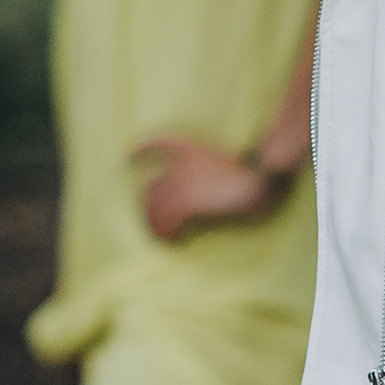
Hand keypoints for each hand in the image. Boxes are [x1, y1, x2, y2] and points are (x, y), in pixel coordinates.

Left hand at [133, 135, 283, 240]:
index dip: (142, 151)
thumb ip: (212, 172)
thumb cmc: (249, 175)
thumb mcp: (229, 163)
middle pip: (150, 189)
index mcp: (189, 150)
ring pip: (153, 208)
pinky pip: (166, 222)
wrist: (256, 181)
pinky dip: (168, 234)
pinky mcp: (186, 205)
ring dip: (154, 226)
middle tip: (154, 224)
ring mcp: (181, 185)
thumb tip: (204, 188)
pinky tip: (176, 241)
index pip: (158, 144)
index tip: (129, 159)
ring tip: (162, 238)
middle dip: (148, 209)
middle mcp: (179, 166)